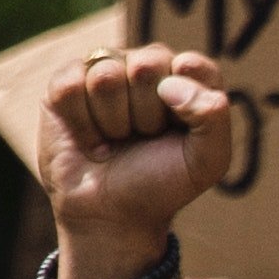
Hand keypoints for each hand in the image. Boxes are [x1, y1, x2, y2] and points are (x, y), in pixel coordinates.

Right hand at [38, 45, 239, 268]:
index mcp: (186, 79)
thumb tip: (171, 83)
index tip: (177, 129)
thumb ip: (213, 117)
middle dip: (147, 114)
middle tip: (143, 138)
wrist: (111, 213)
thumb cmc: (162, 183)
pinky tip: (90, 138)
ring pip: (106, 75)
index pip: (193, 65)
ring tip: (116, 139)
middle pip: (146, 66)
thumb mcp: (207, 160)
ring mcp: (104, 71)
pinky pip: (71, 86)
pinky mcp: (65, 85)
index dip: (185, 100)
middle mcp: (146, 67)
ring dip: (114, 121)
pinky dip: (82, 123)